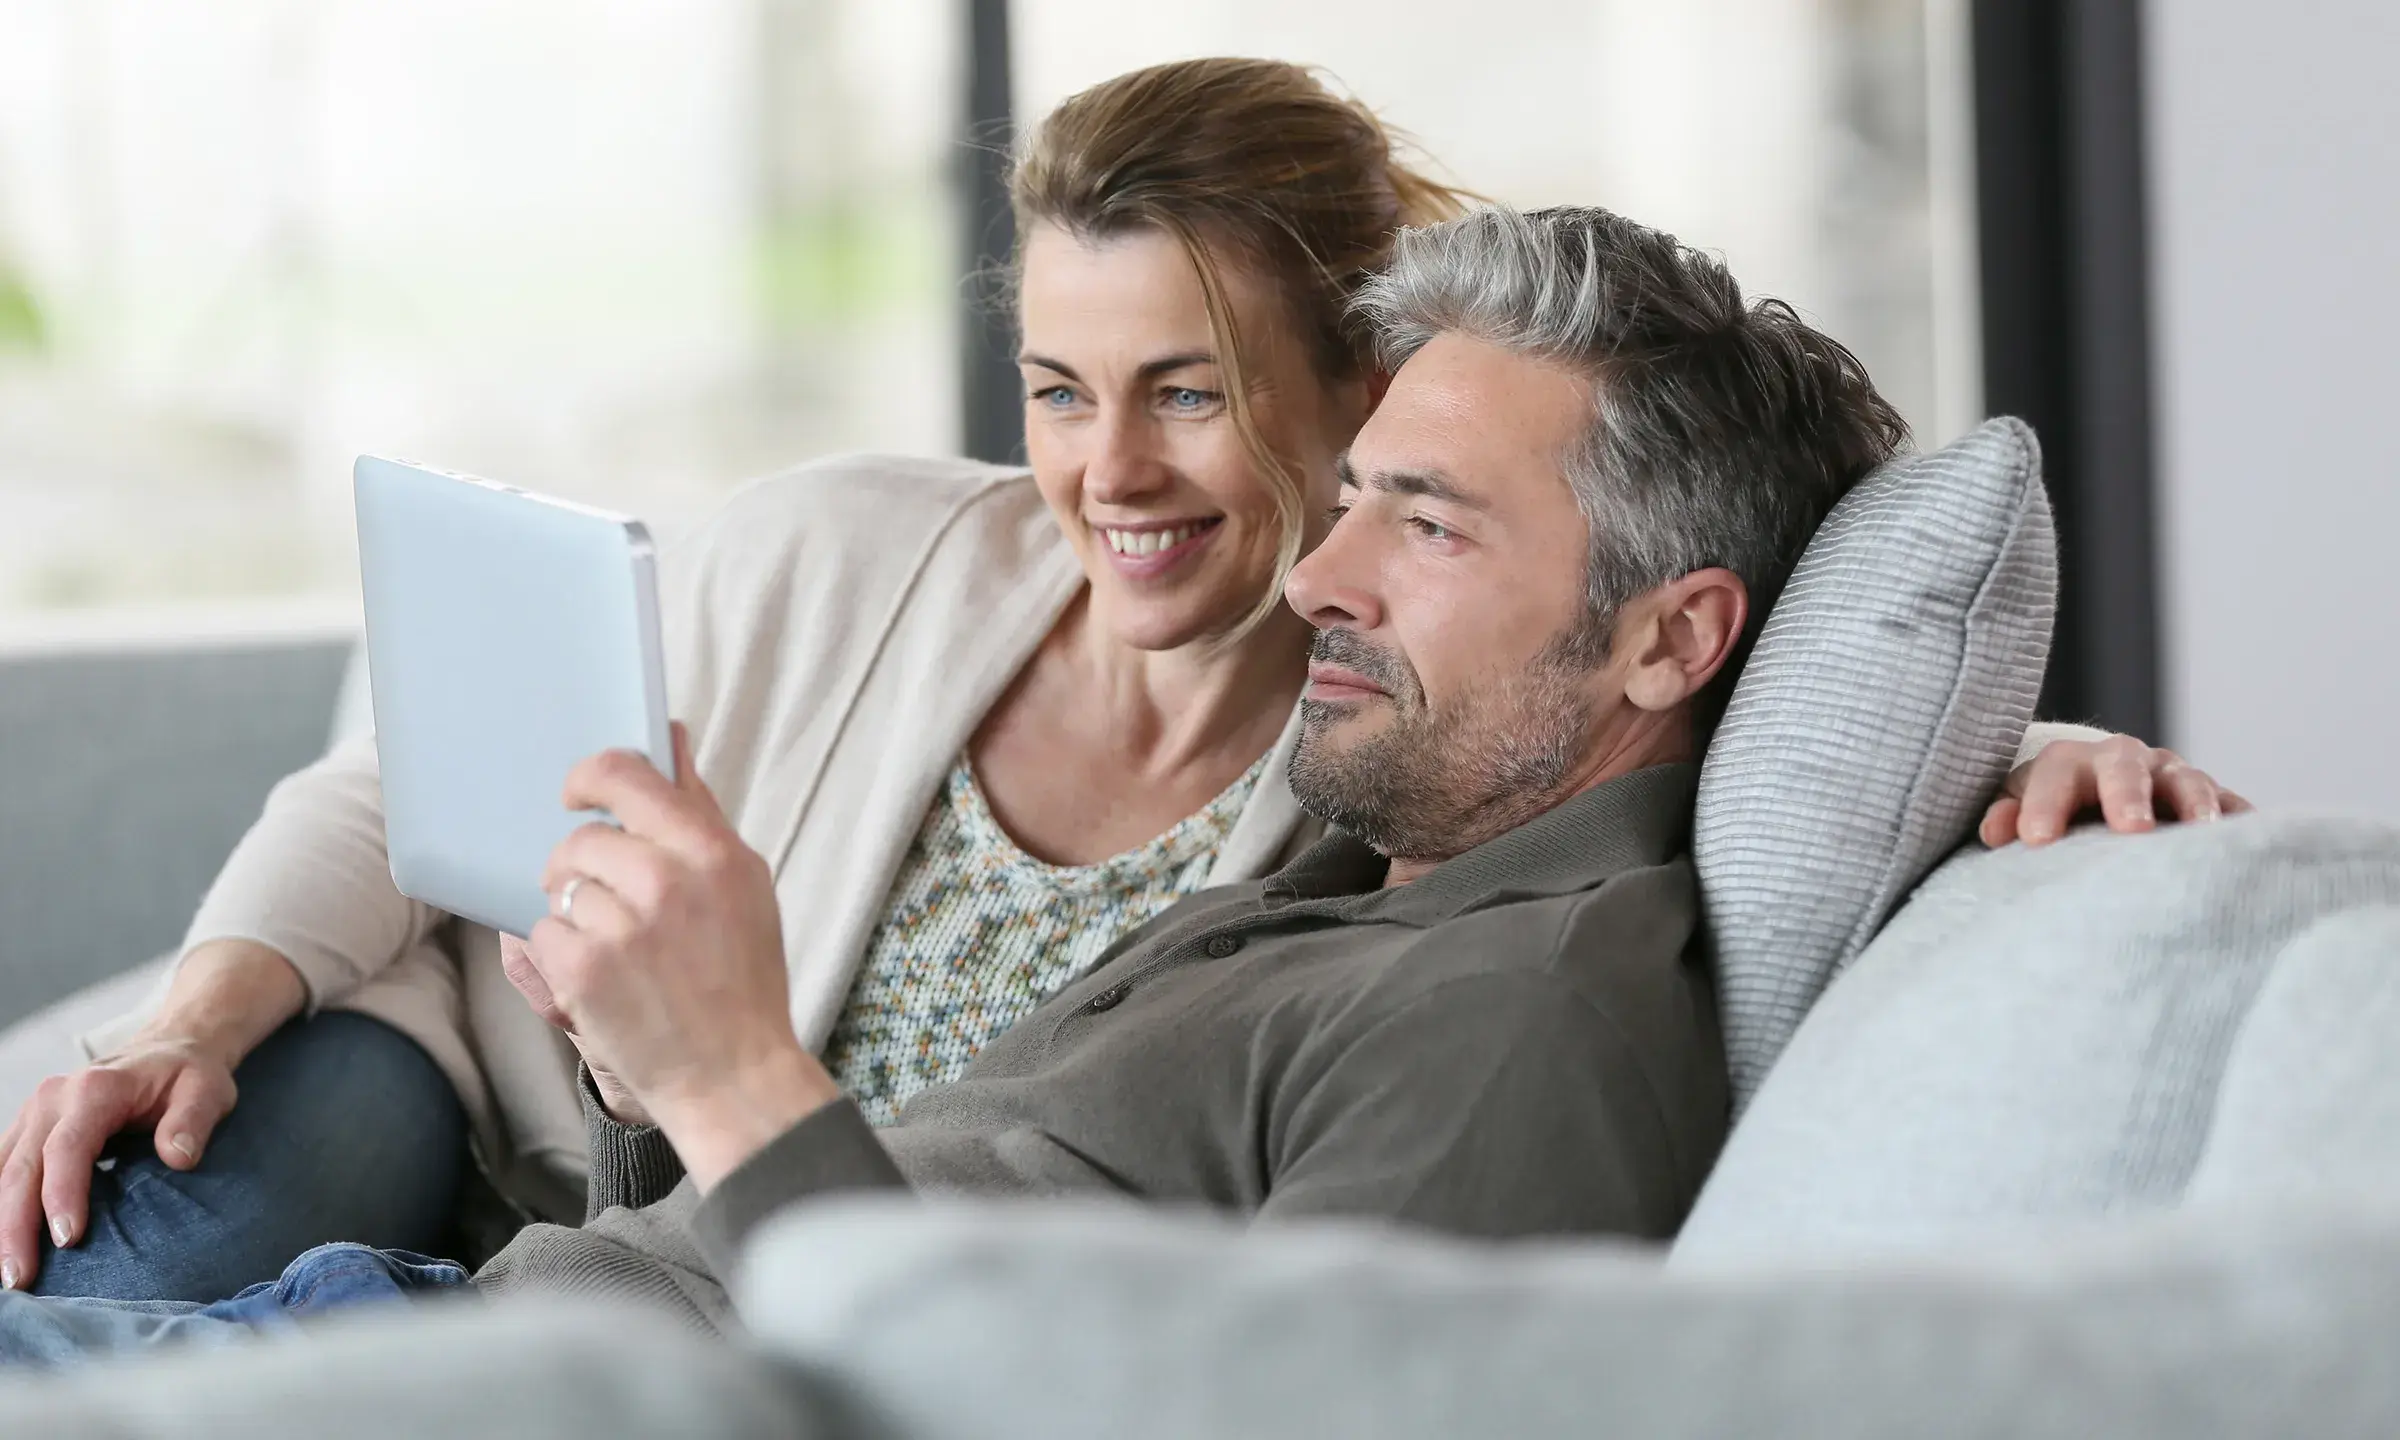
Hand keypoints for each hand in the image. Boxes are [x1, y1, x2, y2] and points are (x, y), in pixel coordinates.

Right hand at [0, 1037, 237, 1289]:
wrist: (168, 1050)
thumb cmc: (189, 1076)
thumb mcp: (208, 1091)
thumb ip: (193, 1121)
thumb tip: (179, 1157)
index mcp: (95, 1089)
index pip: (68, 1147)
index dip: (63, 1193)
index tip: (68, 1240)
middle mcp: (53, 1099)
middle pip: (23, 1167)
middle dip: (15, 1226)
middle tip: (19, 1277)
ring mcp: (34, 1113)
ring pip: (3, 1172)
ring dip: (0, 1224)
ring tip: (7, 1276)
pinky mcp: (27, 1129)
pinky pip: (2, 1169)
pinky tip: (1, 1243)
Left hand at [502, 724, 836, 1188]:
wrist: (735, 1074)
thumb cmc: (743, 976)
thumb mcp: (743, 884)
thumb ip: (698, 812)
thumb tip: (672, 737)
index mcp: (711, 852)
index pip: (627, 777)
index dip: (589, 779)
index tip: (575, 795)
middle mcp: (667, 880)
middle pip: (583, 840)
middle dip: (581, 869)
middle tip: (607, 905)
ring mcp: (624, 926)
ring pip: (561, 888)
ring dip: (576, 916)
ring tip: (616, 951)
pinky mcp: (586, 970)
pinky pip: (544, 933)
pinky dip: (562, 956)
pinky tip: (602, 979)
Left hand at [1981, 735, 2251, 846]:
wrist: (2103, 799)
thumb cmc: (2057, 813)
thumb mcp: (2025, 809)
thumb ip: (2008, 816)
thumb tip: (1994, 831)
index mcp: (2072, 764)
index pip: (2055, 772)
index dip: (2044, 803)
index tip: (2035, 840)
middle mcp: (2127, 763)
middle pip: (2125, 767)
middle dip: (2126, 795)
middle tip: (2130, 829)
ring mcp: (2175, 778)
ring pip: (2188, 781)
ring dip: (2196, 804)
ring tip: (2202, 833)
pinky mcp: (2215, 802)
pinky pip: (2235, 808)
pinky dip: (2242, 822)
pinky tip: (2253, 844)